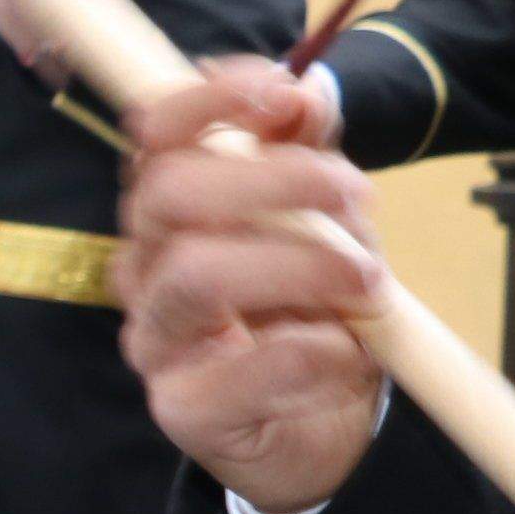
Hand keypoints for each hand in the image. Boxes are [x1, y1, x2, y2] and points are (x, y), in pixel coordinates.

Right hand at [117, 65, 387, 513]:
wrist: (326, 421)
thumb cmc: (317, 308)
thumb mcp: (330, 219)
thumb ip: (312, 154)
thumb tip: (303, 93)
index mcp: (173, 215)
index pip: (155, 138)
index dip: (208, 102)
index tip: (281, 92)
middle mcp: (147, 271)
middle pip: (166, 194)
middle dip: (273, 180)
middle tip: (356, 197)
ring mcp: (156, 341)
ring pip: (194, 276)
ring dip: (299, 265)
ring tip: (367, 282)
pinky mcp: (181, 409)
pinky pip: (235, 372)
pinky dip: (306, 355)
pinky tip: (343, 353)